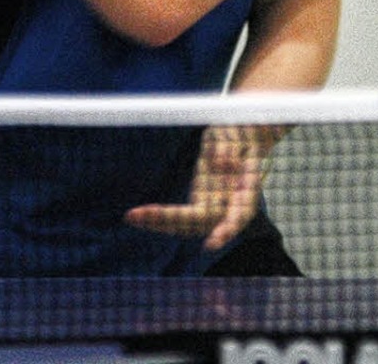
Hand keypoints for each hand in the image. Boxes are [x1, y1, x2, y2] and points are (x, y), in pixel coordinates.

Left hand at [124, 125, 277, 250]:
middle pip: (200, 222)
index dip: (226, 231)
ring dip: (159, 222)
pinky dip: (159, 217)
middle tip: (137, 215)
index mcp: (246, 190)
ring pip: (186, 224)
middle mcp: (228, 205)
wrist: (242, 137)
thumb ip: (230, 146)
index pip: (238, 215)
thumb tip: (219, 163)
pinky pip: (179, 217)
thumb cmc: (243, 132)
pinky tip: (137, 216)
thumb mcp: (238, 132)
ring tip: (131, 217)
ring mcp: (212, 205)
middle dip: (170, 220)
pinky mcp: (199, 202)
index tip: (211, 245)